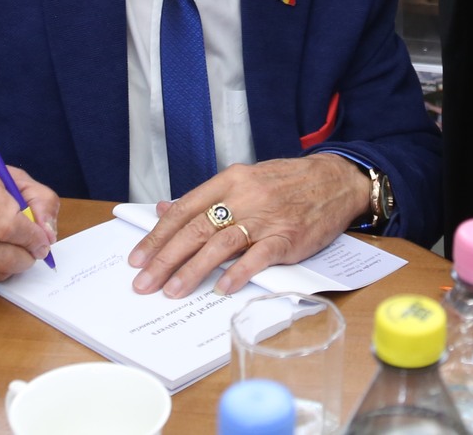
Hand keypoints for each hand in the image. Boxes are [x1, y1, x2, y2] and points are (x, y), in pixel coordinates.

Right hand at [0, 159, 59, 284]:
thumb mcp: (12, 177)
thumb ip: (41, 200)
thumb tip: (48, 235)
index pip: (9, 225)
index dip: (32, 238)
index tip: (42, 241)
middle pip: (2, 254)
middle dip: (26, 257)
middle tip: (31, 252)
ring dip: (8, 265)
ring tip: (4, 246)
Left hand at [127, 155, 371, 297]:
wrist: (335, 181)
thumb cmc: (287, 183)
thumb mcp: (244, 180)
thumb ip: (206, 198)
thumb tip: (166, 209)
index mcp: (230, 181)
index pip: (184, 209)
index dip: (158, 235)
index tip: (137, 258)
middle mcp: (244, 197)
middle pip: (196, 229)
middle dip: (165, 258)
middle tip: (144, 283)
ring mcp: (266, 218)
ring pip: (220, 244)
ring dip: (193, 270)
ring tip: (172, 291)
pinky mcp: (288, 237)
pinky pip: (258, 256)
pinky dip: (238, 273)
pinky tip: (221, 288)